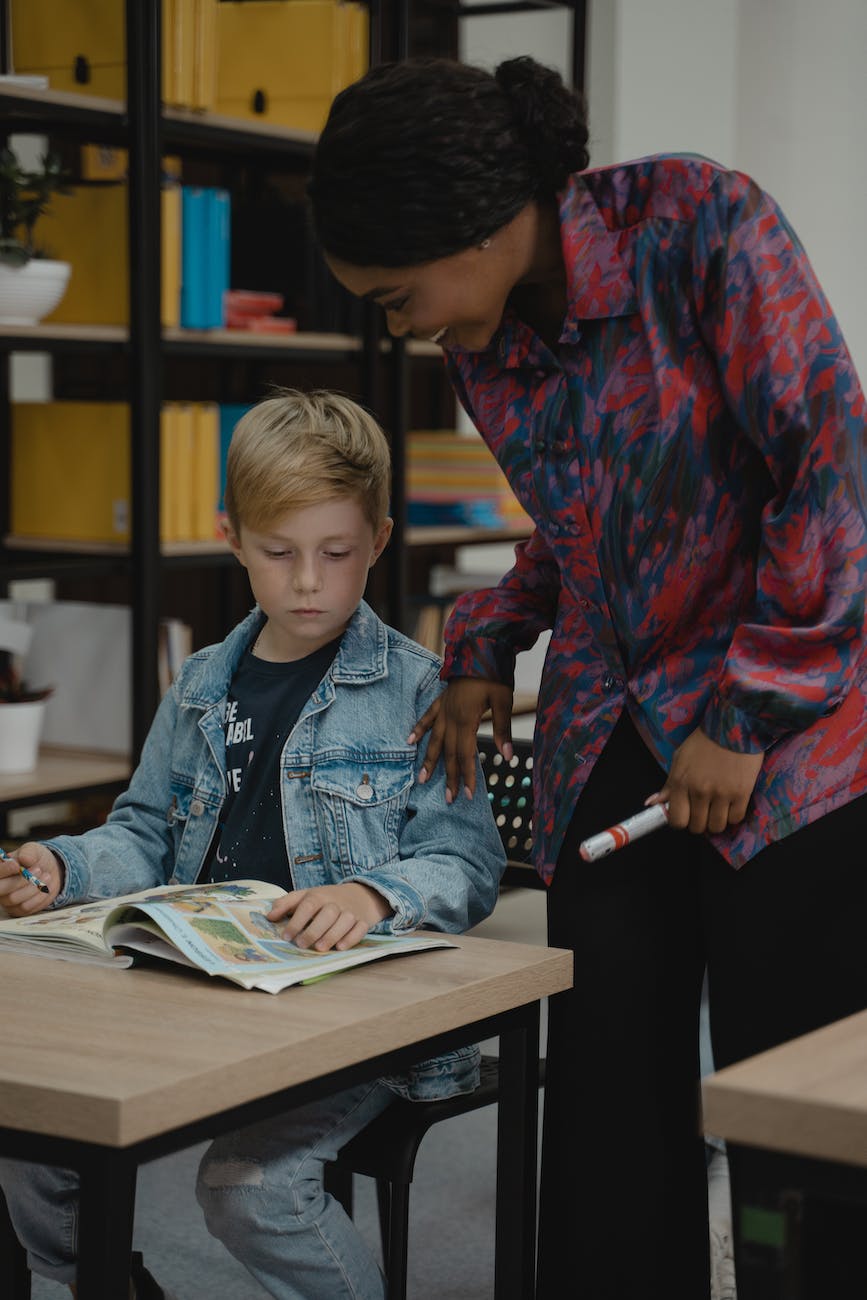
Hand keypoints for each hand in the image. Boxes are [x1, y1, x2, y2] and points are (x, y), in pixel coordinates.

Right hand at [0, 843, 63, 916]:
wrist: (50, 871)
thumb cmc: (36, 860)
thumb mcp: (33, 850)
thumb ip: (28, 852)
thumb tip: (23, 857)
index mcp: (0, 871)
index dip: (4, 870)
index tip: (16, 865)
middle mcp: (0, 886)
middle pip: (1, 889)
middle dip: (20, 880)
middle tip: (38, 869)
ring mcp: (7, 900)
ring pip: (14, 898)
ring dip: (33, 887)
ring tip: (47, 875)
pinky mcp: (19, 909)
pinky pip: (25, 907)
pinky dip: (38, 896)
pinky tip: (46, 887)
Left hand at [266, 881, 392, 952]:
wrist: (359, 894)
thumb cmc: (326, 899)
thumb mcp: (305, 896)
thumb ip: (286, 904)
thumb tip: (269, 916)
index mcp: (319, 895)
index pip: (307, 905)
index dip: (296, 920)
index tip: (286, 936)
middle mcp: (336, 903)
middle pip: (327, 914)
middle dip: (314, 930)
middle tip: (301, 945)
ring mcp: (351, 912)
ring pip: (344, 921)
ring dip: (332, 935)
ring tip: (319, 948)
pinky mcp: (363, 921)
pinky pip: (360, 929)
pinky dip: (352, 938)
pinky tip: (341, 947)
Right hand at [408, 677, 513, 802]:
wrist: (480, 649)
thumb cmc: (494, 674)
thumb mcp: (503, 701)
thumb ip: (503, 729)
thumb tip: (507, 756)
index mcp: (467, 720)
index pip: (466, 755)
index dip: (466, 776)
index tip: (467, 794)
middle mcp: (451, 718)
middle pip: (449, 753)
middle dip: (449, 777)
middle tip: (448, 799)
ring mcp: (444, 709)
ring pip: (434, 740)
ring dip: (429, 761)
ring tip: (421, 779)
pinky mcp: (441, 701)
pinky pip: (427, 717)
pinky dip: (419, 729)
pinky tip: (410, 740)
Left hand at [648, 728, 763, 834]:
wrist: (732, 726)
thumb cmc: (703, 742)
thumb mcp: (679, 759)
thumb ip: (668, 785)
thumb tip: (652, 803)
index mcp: (681, 783)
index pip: (677, 820)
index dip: (681, 822)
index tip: (686, 815)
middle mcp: (700, 791)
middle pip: (697, 827)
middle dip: (698, 822)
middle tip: (702, 811)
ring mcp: (722, 793)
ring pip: (717, 826)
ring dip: (715, 821)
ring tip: (717, 809)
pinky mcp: (742, 793)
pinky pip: (735, 819)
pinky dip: (732, 815)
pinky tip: (730, 804)